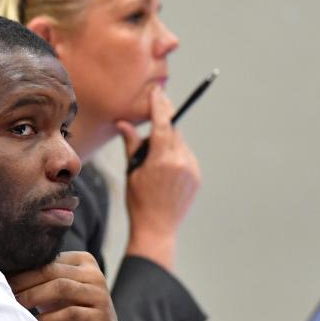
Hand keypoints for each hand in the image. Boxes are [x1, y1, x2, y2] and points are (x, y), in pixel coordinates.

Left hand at [8, 251, 120, 320]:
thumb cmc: (71, 312)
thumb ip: (39, 279)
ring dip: (34, 296)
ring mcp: (100, 295)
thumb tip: (4, 270)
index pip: (49, 260)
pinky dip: (48, 318)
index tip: (2, 278)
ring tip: (16, 304)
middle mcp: (94, 274)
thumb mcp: (55, 292)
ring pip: (61, 287)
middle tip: (5, 291)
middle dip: (25, 282)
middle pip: (53, 271)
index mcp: (84, 261)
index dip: (24, 269)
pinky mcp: (100, 318)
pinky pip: (70, 313)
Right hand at [116, 85, 200, 270]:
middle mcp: (180, 161)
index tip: (158, 92)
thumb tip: (123, 124)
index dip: (159, 105)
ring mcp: (191, 169)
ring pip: (179, 143)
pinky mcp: (196, 176)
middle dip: (163, 122)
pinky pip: (185, 156)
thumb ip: (132, 144)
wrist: (157, 228)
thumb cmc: (139, 201)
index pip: (162, 123)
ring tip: (153, 158)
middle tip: (155, 111)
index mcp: (162, 158)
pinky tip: (163, 169)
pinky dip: (175, 155)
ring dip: (168, 141)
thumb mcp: (132, 171)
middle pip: (173, 130)